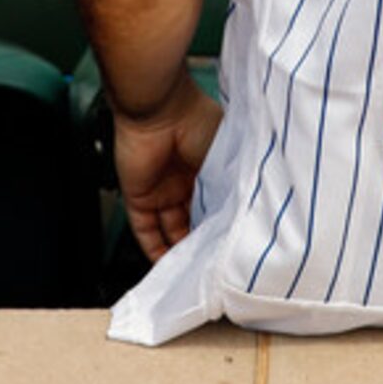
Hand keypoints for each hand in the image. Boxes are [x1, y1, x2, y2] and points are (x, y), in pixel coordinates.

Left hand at [111, 73, 221, 261]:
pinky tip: (166, 267)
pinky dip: (154, 249)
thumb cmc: (197, 119)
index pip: (215, 205)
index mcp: (208, 166)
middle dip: (203, 243)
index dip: (222, 226)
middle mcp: (184, 180)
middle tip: (217, 267)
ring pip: (169, 229)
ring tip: (195, 275)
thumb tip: (245, 209)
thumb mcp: (226, 155)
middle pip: (192, 220)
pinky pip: (145, 230)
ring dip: (180, 251)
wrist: (159, 108)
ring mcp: (160, 189)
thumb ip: (233, 181)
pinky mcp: (137, 196)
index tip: (233, 247)